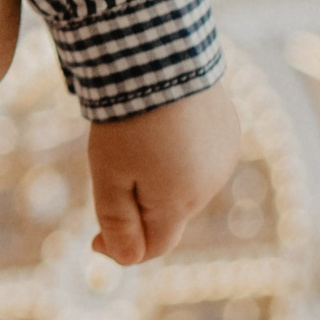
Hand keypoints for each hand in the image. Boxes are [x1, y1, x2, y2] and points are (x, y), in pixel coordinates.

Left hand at [88, 84, 239, 264]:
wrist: (162, 60)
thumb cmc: (128, 121)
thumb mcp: (108, 176)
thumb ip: (117, 222)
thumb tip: (124, 259)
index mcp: (181, 203)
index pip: (155, 246)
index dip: (123, 248)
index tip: (92, 238)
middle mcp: (211, 185)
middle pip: (168, 215)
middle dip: (138, 206)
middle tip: (109, 171)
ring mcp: (224, 156)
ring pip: (184, 185)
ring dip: (159, 177)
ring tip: (135, 139)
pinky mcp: (228, 129)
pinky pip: (198, 156)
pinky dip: (177, 152)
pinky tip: (160, 124)